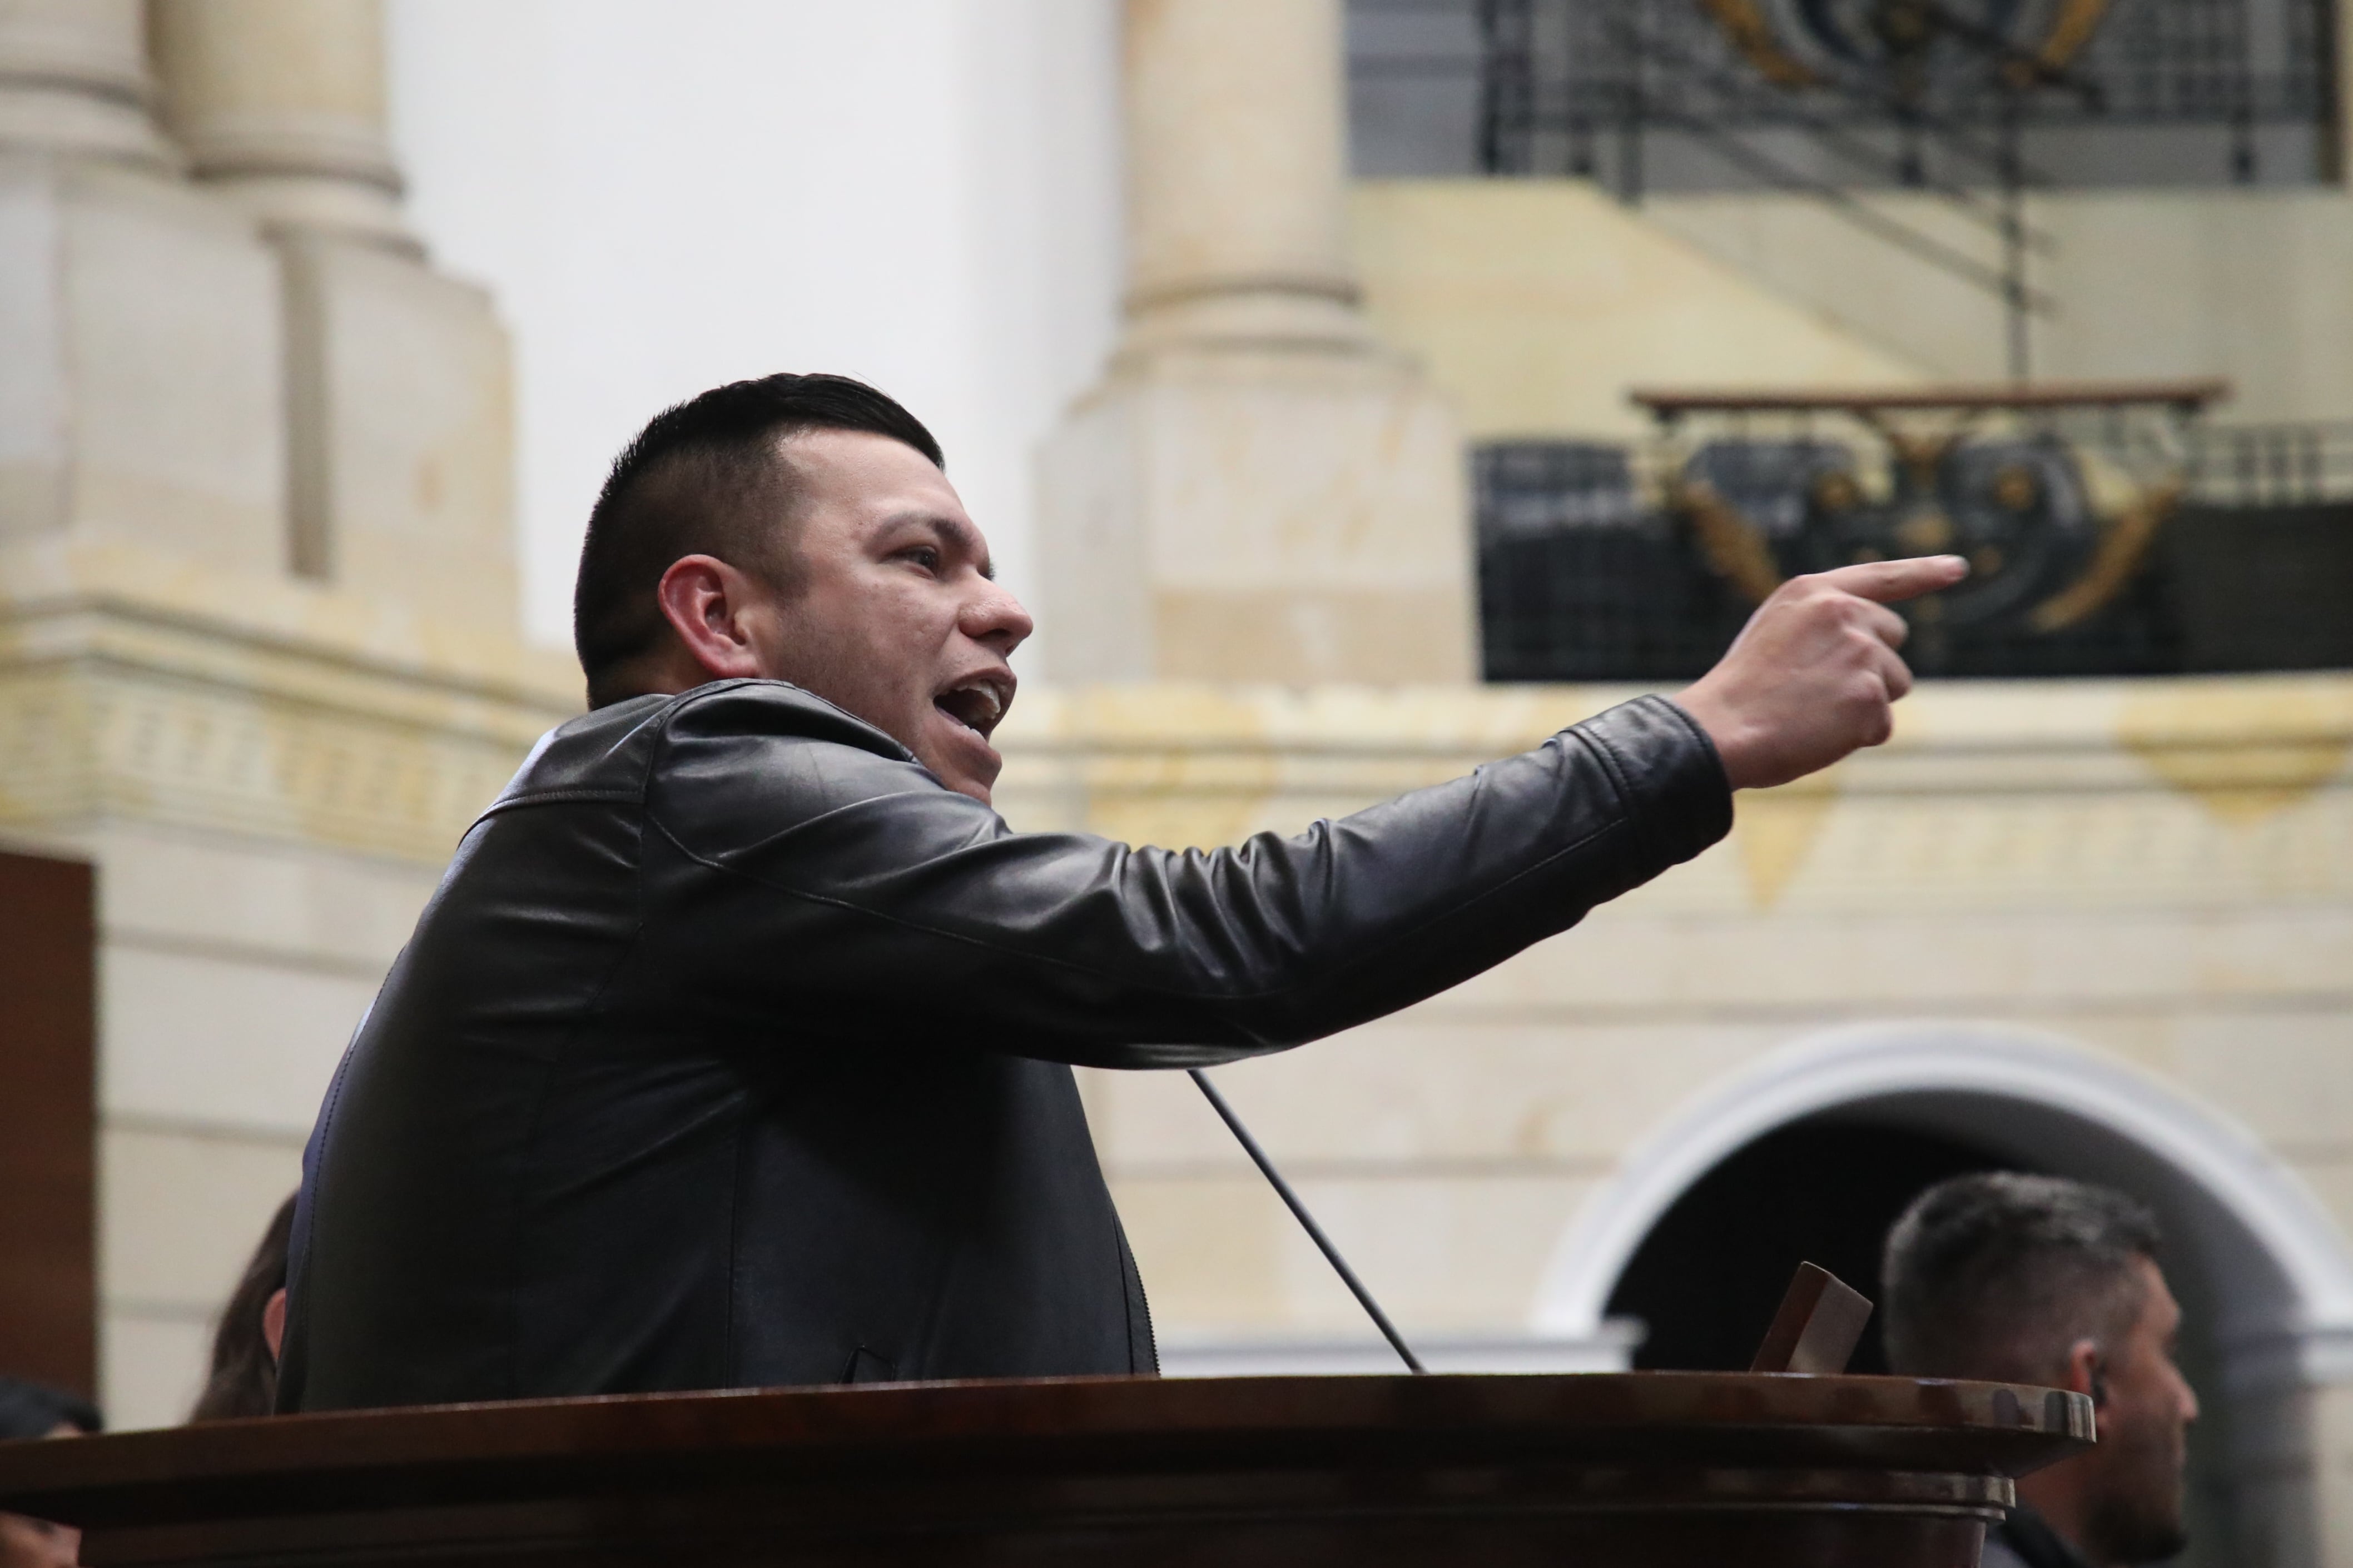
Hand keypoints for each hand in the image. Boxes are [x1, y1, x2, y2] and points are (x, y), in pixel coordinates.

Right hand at [1673, 556, 1966, 790]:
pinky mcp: (1870, 695)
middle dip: (1871, 666)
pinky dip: (1856, 737)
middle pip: (1892, 639)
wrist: (1720, 730)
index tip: (1957, 568)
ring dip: (1865, 704)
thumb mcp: (1776, 636)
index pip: (1881, 576)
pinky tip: (1817, 733)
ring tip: (1812, 713)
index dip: (1924, 571)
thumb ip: (1823, 627)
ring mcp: (1860, 651)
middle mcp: (1842, 612)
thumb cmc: (1741, 693)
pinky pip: (1882, 725)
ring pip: (1894, 684)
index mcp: (1812, 593)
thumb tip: (1877, 647)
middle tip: (1815, 690)